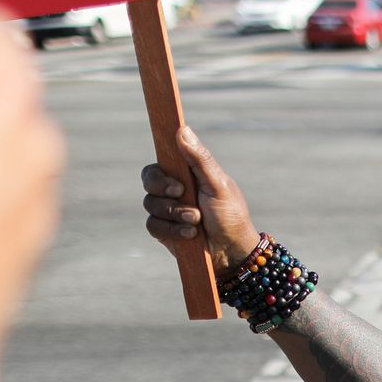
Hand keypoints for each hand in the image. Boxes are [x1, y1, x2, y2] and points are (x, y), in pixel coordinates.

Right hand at [141, 126, 259, 271]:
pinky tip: (190, 234)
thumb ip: (200, 159)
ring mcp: (166, 209)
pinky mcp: (163, 230)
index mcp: (186, 174)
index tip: (177, 181)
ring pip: (150, 203)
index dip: (161, 169)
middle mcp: (173, 189)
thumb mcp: (218, 184)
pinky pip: (153, 225)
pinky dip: (172, 229)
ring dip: (175, 213)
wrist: (232, 251)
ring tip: (197, 220)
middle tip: (182, 194)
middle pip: (149, 179)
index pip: (161, 162)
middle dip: (164, 188)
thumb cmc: (229, 215)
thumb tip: (182, 129)